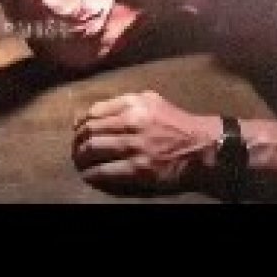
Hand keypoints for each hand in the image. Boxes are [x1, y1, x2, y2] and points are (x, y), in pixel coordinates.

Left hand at [72, 90, 220, 191]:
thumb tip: (90, 113)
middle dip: (78, 141)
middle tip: (76, 148)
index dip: (80, 122)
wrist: (200, 145)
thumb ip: (122, 102)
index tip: (77, 129)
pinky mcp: (140, 168)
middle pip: (91, 131)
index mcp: (133, 104)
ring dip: (81, 157)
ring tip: (79, 161)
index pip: (94, 112)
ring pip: (94, 149)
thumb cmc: (173, 121)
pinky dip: (93, 174)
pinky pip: (107, 171)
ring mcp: (135, 146)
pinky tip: (89, 175)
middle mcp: (132, 122)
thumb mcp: (150, 100)